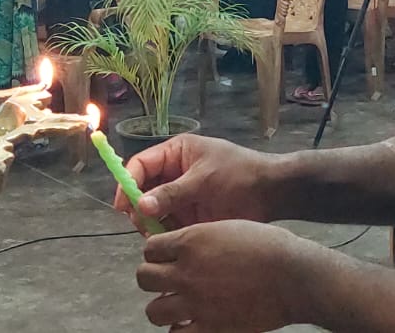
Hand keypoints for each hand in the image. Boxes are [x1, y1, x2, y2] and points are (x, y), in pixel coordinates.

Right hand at [115, 134, 278, 232]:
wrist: (271, 193)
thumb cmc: (239, 175)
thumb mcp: (204, 180)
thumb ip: (172, 193)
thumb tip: (141, 205)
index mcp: (176, 153)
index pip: (141, 165)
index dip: (128, 183)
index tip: (123, 205)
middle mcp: (174, 173)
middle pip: (142, 190)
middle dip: (138, 207)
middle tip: (142, 224)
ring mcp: (181, 195)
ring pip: (153, 210)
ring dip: (150, 222)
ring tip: (156, 234)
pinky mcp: (189, 215)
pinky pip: (168, 224)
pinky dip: (164, 233)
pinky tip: (167, 241)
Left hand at [136, 220, 324, 330]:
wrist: (292, 276)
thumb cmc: (268, 246)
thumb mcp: (229, 227)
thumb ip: (201, 238)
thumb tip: (186, 248)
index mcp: (191, 242)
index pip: (150, 248)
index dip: (156, 252)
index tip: (166, 256)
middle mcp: (186, 272)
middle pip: (143, 277)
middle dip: (152, 277)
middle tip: (167, 280)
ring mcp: (195, 302)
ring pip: (152, 310)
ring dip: (162, 306)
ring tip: (176, 304)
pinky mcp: (209, 326)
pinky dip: (179, 329)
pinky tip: (190, 323)